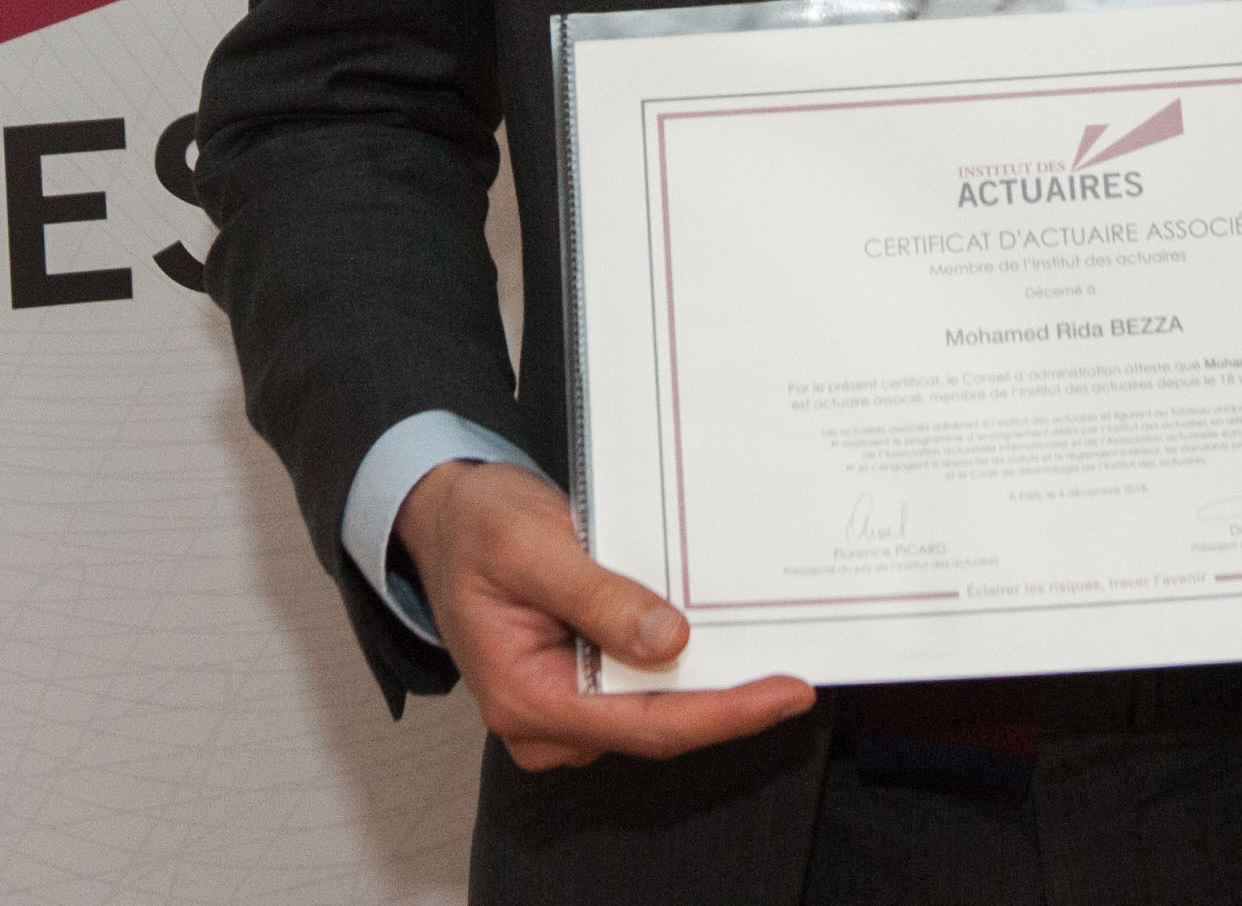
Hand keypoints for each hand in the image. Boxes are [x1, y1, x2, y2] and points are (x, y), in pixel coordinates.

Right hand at [392, 458, 816, 770]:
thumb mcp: (532, 545)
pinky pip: (643, 689)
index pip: (647, 726)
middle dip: (728, 701)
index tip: (785, 694)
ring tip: (768, 643)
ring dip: (709, 682)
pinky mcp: (577, 688)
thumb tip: (670, 644)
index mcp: (525, 698)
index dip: (724, 714)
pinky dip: (684, 667)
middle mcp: (545, 720)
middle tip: (796, 667)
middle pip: (659, 728)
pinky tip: (723, 638)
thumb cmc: (477, 525)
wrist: (445, 515)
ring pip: (656, 711)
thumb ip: (598, 596)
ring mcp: (562, 709)